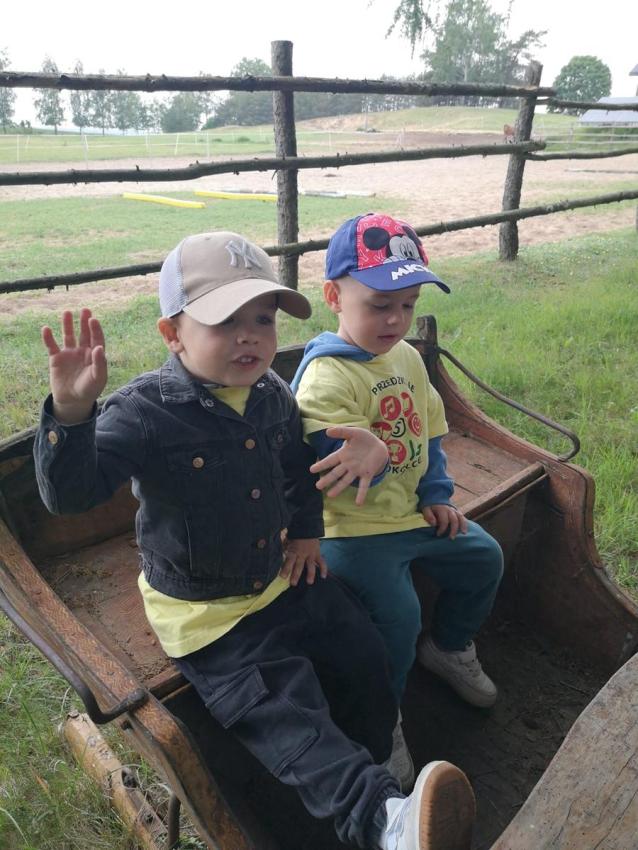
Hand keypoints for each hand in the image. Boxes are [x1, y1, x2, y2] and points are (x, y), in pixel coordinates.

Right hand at [42, 309, 106, 423]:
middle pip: (84, 333)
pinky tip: (46, 328)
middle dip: (84, 322)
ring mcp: (69, 353)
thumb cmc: (89, 390)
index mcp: (94, 355)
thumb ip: (99, 363)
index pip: (96, 339)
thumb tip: (99, 347)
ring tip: (67, 312)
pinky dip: (48, 338)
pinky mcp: (56, 358)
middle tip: (85, 310)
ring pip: (68, 336)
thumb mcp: (98, 378)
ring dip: (67, 325)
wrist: (73, 400)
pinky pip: (52, 346)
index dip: (95, 329)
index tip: (93, 320)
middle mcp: (82, 351)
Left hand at [279, 538, 327, 586]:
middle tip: (293, 583)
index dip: (286, 568)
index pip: (289, 560)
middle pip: (299, 565)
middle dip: (296, 574)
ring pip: (311, 565)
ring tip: (309, 582)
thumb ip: (284, 549)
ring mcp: (311, 554)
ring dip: (310, 574)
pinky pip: (322, 562)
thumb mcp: (287, 542)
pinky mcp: (318, 554)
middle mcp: (302, 554)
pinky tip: (323, 576)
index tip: (282, 576)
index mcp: (293, 551)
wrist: (307, 528)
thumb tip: (276, 557)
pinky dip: (324, 569)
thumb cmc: (295, 537)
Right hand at [309, 426, 388, 505]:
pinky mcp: (367, 474)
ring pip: (346, 480)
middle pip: (336, 473)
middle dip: (327, 479)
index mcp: (343, 454)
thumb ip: (342, 432)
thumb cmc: (364, 439)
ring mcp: (357, 470)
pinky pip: (363, 485)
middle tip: (318, 486)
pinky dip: (361, 494)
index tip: (312, 470)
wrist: (379, 446)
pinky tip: (358, 503)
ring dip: (338, 488)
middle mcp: (348, 465)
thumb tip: (327, 431)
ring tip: (330, 495)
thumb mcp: (353, 432)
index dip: (322, 465)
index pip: (330, 460)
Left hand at [422, 504, 467, 538]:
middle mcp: (450, 510)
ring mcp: (454, 510)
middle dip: (454, 530)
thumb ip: (429, 516)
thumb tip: (434, 524)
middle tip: (451, 538)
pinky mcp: (457, 512)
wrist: (435, 498)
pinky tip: (465, 529)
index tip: (438, 534)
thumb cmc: (430, 507)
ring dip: (463, 526)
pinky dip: (464, 523)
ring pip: (461, 517)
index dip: (442, 529)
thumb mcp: (426, 509)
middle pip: (454, 520)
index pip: (444, 520)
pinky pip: (462, 517)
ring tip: (464, 533)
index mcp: (442, 509)